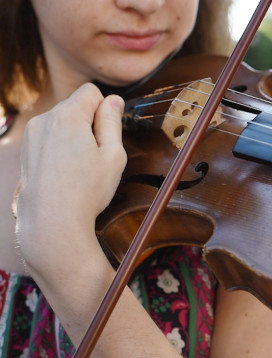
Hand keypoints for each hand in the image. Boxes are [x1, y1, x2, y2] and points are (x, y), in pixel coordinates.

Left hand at [15, 83, 126, 273]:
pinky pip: (50, 135)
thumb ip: (113, 122)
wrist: (52, 220)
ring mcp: (32, 134)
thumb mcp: (113, 155)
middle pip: (75, 106)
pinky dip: (60, 146)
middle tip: (96, 155)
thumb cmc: (86, 191)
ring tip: (80, 165)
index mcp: (68, 116)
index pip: (91, 91)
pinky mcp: (27, 148)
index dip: (105, 109)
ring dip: (74, 135)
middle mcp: (45, 119)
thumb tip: (113, 101)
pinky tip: (66, 170)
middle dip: (89, 123)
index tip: (107, 133)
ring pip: (62, 121)